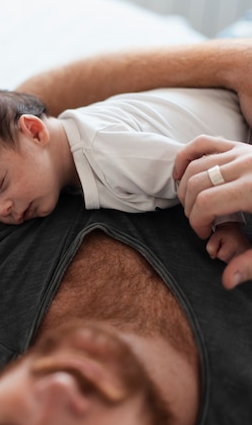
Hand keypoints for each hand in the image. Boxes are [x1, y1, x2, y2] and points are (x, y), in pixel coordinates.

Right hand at [174, 135, 251, 287]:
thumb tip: (227, 281)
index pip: (206, 203)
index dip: (197, 223)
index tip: (205, 235)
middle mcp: (246, 166)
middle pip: (197, 185)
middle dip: (190, 208)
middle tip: (201, 224)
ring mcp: (242, 152)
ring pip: (196, 166)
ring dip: (186, 188)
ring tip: (195, 207)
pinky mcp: (240, 146)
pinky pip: (202, 144)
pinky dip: (186, 157)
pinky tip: (180, 175)